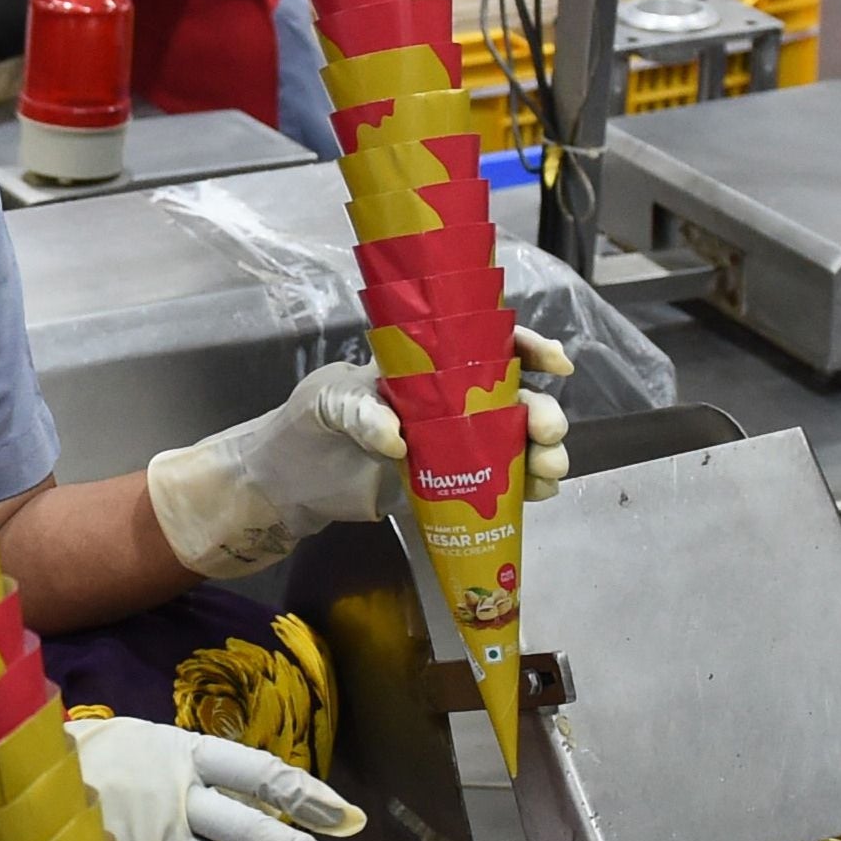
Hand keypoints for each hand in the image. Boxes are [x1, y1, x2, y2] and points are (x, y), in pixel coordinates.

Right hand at [64, 711, 358, 840]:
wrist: (10, 778)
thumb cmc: (92, 760)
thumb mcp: (146, 746)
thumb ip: (203, 773)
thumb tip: (272, 797)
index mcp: (182, 751)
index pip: (260, 774)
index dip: (309, 798)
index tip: (352, 821)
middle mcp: (172, 795)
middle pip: (253, 831)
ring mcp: (150, 839)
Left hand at [147, 334, 575, 578]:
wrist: (288, 485)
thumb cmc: (304, 427)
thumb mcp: (322, 405)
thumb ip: (357, 412)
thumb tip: (398, 438)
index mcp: (422, 368)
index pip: (481, 347)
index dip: (523, 347)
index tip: (552, 362)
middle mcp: (446, 402)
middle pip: (511, 399)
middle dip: (541, 410)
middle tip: (547, 431)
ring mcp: (451, 445)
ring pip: (514, 442)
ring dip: (542, 452)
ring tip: (550, 469)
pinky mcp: (448, 486)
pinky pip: (497, 482)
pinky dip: (525, 487)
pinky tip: (538, 494)